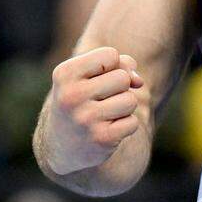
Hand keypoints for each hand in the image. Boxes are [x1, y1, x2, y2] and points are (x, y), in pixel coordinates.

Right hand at [44, 46, 144, 175]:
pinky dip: (126, 125)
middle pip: (123, 77)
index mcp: (65, 74)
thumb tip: (138, 82)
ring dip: (124, 107)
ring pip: (130, 100)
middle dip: (119, 88)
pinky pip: (133, 122)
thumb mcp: (90, 74)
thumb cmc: (82, 99)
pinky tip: (107, 130)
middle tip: (100, 100)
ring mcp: (85, 119)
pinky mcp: (101, 139)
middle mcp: (71, 96)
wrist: (63, 146)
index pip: (110, 55)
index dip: (112, 65)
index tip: (96, 79)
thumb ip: (119, 65)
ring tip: (104, 114)